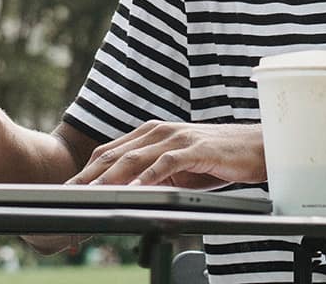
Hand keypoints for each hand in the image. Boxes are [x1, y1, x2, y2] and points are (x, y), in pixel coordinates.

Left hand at [69, 120, 266, 189]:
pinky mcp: (195, 149)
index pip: (109, 151)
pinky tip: (134, 190)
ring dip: (109, 178)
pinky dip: (147, 177)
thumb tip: (127, 192)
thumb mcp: (177, 168)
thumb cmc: (217, 158)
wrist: (257, 147)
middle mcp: (159, 131)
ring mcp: (176, 138)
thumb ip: (152, 174)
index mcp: (150, 134)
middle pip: (114, 154)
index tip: (69, 190)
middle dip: (89, 176)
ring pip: (134, 157)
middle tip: (68, 195)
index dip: (87, 171)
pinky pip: (166, 163)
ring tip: (91, 194)